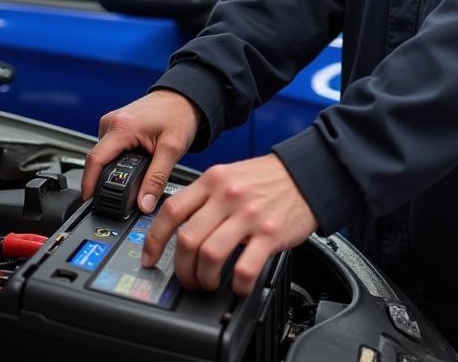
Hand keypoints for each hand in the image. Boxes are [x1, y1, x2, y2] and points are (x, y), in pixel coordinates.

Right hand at [81, 90, 202, 211]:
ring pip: (103, 154)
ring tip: (131, 176)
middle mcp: (113, 121)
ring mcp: (112, 121)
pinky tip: (131, 163)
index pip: (95, 160)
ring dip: (111, 168)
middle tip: (117, 196)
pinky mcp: (116, 124)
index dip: (88, 184)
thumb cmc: (179, 115)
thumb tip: (144, 203)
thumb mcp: (172, 149)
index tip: (90, 201)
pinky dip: (116, 159)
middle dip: (103, 179)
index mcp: (122, 126)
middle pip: (97, 158)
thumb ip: (157, 178)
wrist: (184, 99)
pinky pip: (109, 147)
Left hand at [142, 154, 317, 295]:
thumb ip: (206, 195)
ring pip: (210, 255)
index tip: (150, 258)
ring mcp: (249, 215)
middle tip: (187, 277)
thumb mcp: (230, 174)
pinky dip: (236, 284)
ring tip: (209, 282)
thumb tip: (179, 226)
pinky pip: (244, 268)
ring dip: (204, 278)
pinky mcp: (270, 234)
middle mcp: (228, 196)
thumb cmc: (268, 178)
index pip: (172, 210)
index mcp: (214, 180)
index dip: (155, 240)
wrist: (307, 173)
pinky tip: (238, 284)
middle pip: (187, 239)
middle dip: (181, 268)